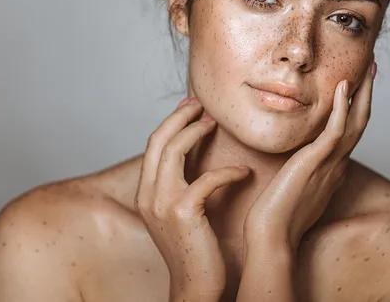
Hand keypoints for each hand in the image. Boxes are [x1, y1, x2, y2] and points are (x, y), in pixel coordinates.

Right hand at [135, 98, 250, 300]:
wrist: (195, 285)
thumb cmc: (194, 247)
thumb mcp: (179, 211)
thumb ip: (180, 184)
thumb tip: (193, 156)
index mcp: (146, 192)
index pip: (153, 145)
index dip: (171, 122)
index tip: (190, 108)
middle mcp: (148, 194)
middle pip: (158, 139)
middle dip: (179, 116)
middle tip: (201, 105)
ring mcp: (162, 203)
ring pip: (174, 149)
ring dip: (196, 131)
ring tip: (216, 123)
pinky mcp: (183, 212)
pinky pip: (206, 178)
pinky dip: (228, 171)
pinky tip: (244, 172)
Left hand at [243, 62, 376, 254]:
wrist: (271, 235)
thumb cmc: (277, 215)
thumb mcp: (296, 188)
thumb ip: (304, 173)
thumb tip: (301, 163)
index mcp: (331, 170)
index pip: (348, 134)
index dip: (354, 110)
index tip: (354, 89)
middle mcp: (336, 165)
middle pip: (358, 124)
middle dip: (366, 97)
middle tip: (371, 72)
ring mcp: (329, 163)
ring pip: (354, 123)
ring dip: (362, 95)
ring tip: (367, 71)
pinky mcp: (316, 162)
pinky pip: (335, 131)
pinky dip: (341, 108)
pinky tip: (343, 88)